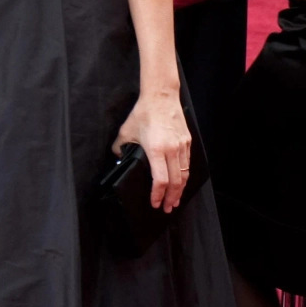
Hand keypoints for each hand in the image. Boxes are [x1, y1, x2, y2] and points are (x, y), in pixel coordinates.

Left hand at [113, 90, 190, 211]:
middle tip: (167, 208)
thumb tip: (118, 159)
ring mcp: (182, 147)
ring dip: (180, 190)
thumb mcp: (126, 131)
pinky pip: (187, 164)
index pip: (160, 179)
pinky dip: (185, 176)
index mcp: (156, 149)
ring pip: (184, 175)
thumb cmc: (143, 113)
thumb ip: (120, 148)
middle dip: (171, 198)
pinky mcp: (187, 142)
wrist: (161, 97)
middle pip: (175, 182)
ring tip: (175, 200)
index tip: (155, 203)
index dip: (158, 194)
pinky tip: (181, 182)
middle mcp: (171, 150)